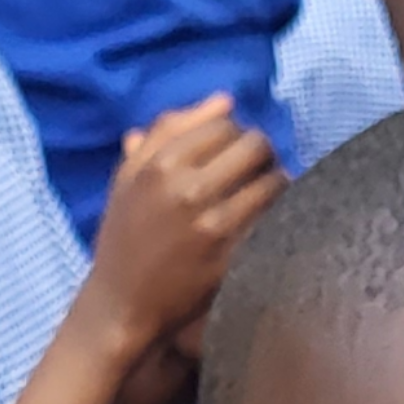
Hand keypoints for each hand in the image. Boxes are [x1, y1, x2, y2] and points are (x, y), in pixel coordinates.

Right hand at [85, 97, 287, 362]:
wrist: (122, 303)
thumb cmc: (126, 235)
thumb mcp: (131, 176)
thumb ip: (169, 130)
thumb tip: (225, 100)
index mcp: (160, 163)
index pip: (224, 125)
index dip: (237, 135)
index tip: (236, 154)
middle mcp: (186, 189)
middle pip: (254, 147)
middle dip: (264, 155)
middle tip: (260, 171)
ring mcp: (212, 225)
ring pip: (273, 182)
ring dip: (279, 185)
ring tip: (271, 195)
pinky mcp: (232, 259)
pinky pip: (274, 223)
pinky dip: (281, 217)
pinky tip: (274, 222)